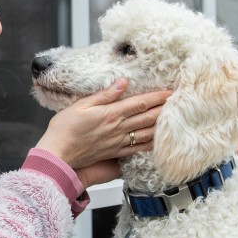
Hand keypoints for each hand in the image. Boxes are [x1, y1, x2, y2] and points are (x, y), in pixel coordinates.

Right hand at [35, 78, 171, 184]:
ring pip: (146, 133)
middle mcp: (117, 129)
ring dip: (161, 126)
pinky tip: (158, 141)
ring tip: (174, 120)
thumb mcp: (81, 105)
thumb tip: (122, 83)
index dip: (157, 97)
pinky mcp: (115, 153)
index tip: (170, 91)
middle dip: (164, 109)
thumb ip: (104, 95)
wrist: (58, 154)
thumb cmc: (64, 128)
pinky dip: (151, 144)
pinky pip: (138, 148)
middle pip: (147, 117)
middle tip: (179, 103)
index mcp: (110, 114)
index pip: (140, 103)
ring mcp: (118, 142)